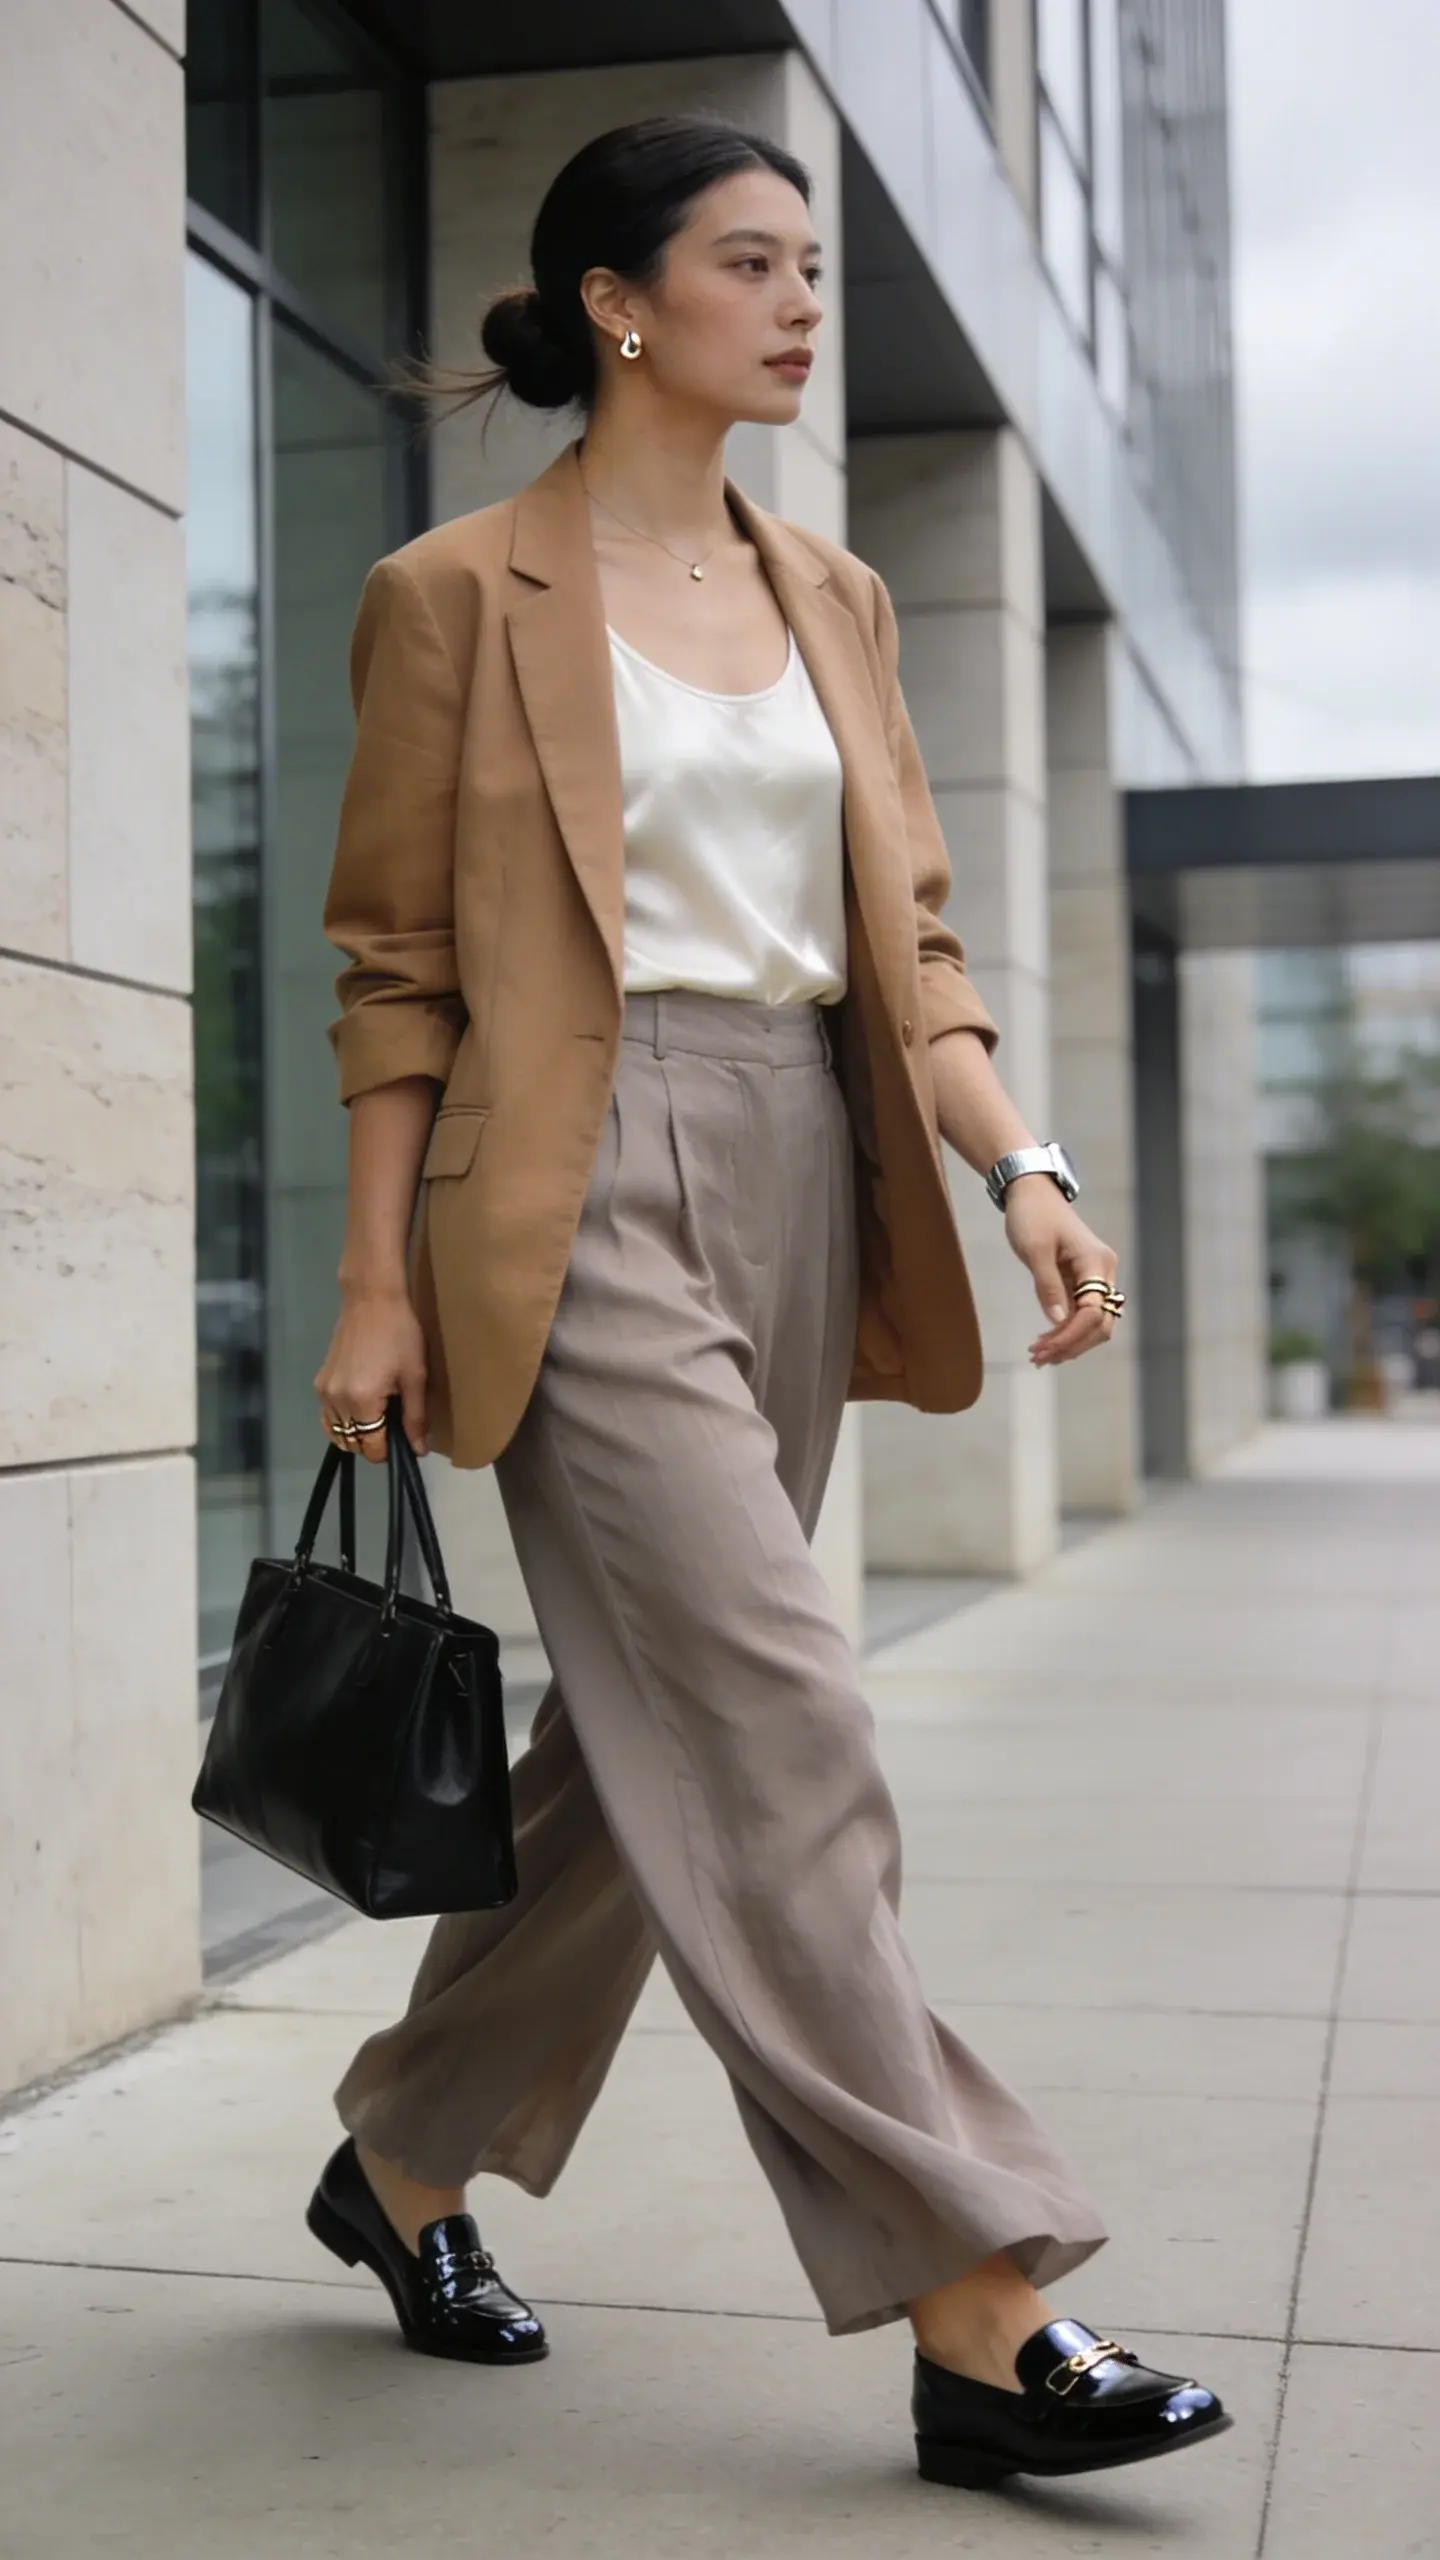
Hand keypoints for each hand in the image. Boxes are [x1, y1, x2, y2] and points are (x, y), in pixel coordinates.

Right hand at [313, 1284, 428, 1463]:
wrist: (371, 1300)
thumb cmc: (400, 1335)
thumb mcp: (415, 1377)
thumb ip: (415, 1418)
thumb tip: (417, 1450)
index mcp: (361, 1401)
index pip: (371, 1447)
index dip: (389, 1452)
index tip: (404, 1443)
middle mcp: (336, 1401)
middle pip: (352, 1443)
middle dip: (373, 1444)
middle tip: (394, 1427)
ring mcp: (323, 1392)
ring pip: (336, 1433)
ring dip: (357, 1435)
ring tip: (378, 1418)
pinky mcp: (319, 1382)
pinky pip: (327, 1417)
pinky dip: (342, 1422)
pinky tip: (361, 1410)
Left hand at [1002, 1179, 1120, 1367]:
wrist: (1031, 1193)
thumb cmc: (1033, 1215)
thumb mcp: (1035, 1250)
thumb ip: (1048, 1286)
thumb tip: (1059, 1321)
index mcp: (1096, 1262)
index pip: (1093, 1312)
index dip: (1072, 1336)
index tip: (1044, 1349)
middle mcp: (1103, 1271)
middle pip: (1100, 1323)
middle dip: (1072, 1344)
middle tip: (1039, 1358)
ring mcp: (1094, 1277)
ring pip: (1093, 1323)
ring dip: (1069, 1342)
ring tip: (1039, 1356)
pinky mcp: (1082, 1281)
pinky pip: (1081, 1314)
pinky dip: (1065, 1331)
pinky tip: (1046, 1343)